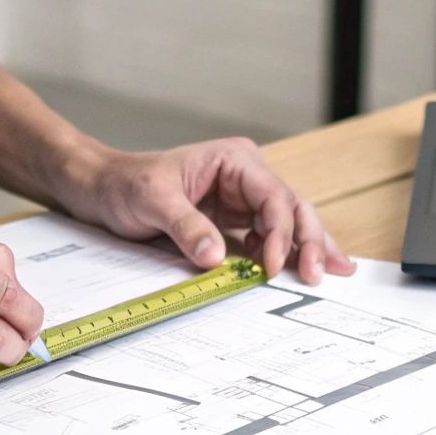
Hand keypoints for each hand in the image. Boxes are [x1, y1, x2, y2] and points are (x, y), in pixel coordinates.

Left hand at [58, 138, 355, 283]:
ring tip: (334, 271)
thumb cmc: (124, 185)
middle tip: (318, 274)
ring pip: (288, 224)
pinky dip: (287, 255)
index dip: (279, 232)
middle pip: (292, 208)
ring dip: (309, 248)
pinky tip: (308, 269)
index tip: (270, 266)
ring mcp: (242, 200)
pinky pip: (268, 239)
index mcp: (234, 160)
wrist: (101, 190)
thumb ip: (186, 226)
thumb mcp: (152, 201)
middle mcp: (245, 177)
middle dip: (309, 241)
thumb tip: (216, 256)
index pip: (272, 196)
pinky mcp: (234, 222)